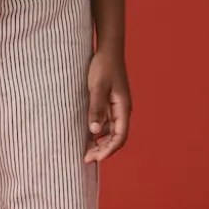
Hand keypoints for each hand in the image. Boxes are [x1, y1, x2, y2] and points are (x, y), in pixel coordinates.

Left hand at [84, 49, 131, 163]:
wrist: (107, 49)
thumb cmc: (104, 66)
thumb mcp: (97, 88)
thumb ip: (96, 109)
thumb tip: (95, 132)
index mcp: (123, 108)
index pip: (120, 137)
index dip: (109, 150)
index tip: (95, 159)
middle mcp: (121, 110)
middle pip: (116, 138)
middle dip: (103, 150)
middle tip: (86, 159)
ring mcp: (115, 107)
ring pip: (110, 132)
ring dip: (99, 143)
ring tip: (84, 152)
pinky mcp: (108, 103)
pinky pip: (104, 123)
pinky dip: (96, 133)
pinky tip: (85, 137)